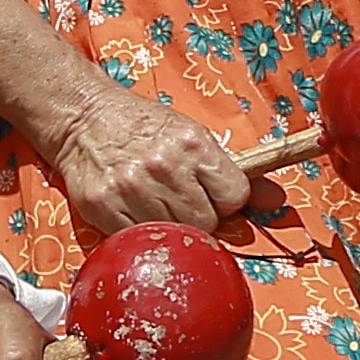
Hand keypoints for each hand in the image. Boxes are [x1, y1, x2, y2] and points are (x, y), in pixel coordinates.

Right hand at [40, 76, 254, 235]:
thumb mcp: (194, 137)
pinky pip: (138, 240)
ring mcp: (131, 187)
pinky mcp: (102, 207)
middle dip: (199, 217)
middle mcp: (164, 165)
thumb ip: (236, 173)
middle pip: (207, 223)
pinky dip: (140, 234)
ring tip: (155, 204)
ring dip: (169, 227)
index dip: (226, 202)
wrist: (83, 118)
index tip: (210, 194)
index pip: (234, 197)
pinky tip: (134, 212)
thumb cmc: (143, 128)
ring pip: (174, 236)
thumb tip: (275, 202)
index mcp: (193, 144)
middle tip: (180, 200)